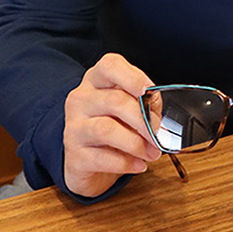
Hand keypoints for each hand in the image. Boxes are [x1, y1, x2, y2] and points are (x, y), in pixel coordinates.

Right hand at [63, 53, 161, 196]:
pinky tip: (138, 165)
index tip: (149, 90)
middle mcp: (81, 100)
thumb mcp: (133, 110)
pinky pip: (102, 158)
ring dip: (136, 143)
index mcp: (97, 81)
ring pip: (106, 129)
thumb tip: (155, 103)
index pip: (110, 66)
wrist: (89, 164)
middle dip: (143, 120)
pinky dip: (126, 163)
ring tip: (152, 153)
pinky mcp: (74, 156)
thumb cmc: (116, 128)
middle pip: (115, 101)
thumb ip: (146, 103)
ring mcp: (73, 128)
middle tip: (159, 135)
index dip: (132, 77)